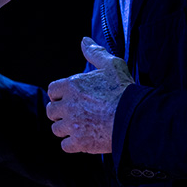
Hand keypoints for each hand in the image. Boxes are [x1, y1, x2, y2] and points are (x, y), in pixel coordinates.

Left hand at [46, 37, 133, 153]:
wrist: (135, 116)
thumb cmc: (123, 90)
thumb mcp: (111, 64)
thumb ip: (94, 52)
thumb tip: (84, 41)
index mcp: (72, 85)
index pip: (52, 90)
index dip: (58, 95)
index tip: (68, 99)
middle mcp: (68, 105)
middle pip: (51, 111)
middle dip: (60, 113)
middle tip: (74, 115)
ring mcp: (73, 124)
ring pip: (56, 129)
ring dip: (65, 129)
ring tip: (79, 127)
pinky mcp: (80, 142)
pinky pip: (65, 146)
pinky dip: (72, 144)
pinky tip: (82, 140)